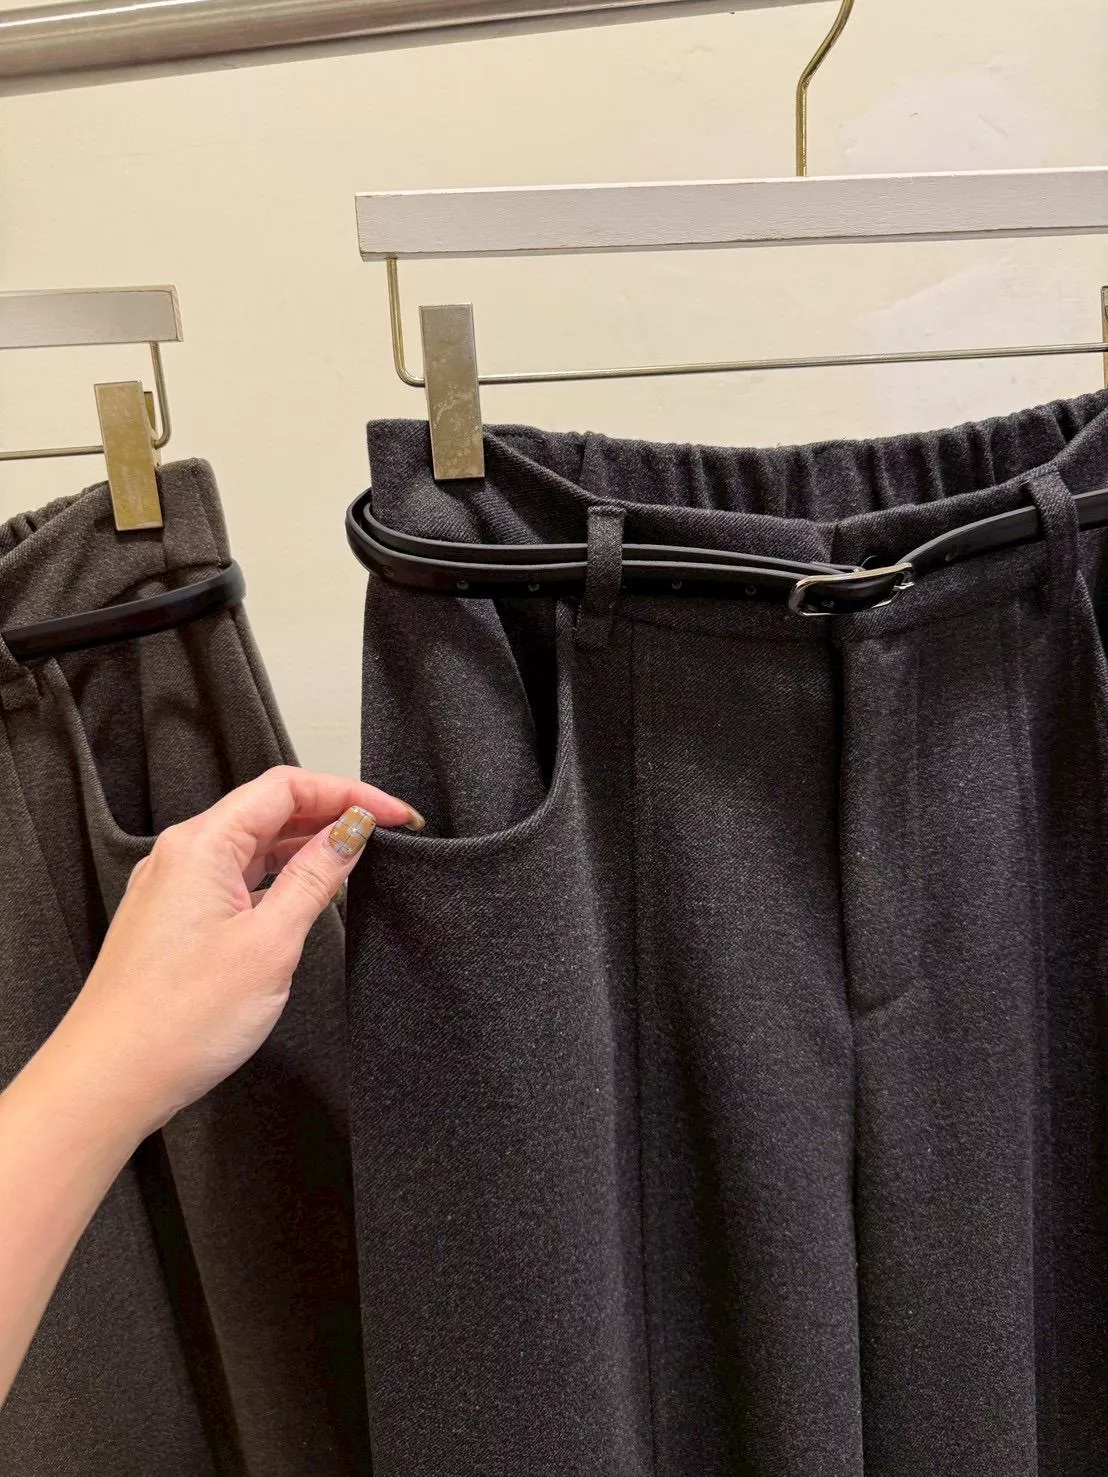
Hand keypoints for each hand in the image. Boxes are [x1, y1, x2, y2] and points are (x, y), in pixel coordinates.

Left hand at [53, 765, 421, 1140]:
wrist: (109, 1081)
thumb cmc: (177, 1020)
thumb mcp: (270, 943)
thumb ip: (315, 879)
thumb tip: (350, 832)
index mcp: (202, 845)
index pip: (286, 787)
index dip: (347, 792)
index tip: (394, 813)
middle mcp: (182, 855)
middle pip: (269, 808)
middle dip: (331, 812)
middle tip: (387, 832)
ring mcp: (176, 888)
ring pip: (253, 845)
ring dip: (306, 845)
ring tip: (357, 859)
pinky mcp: (176, 920)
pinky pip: (236, 877)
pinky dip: (278, 876)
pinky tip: (307, 895)